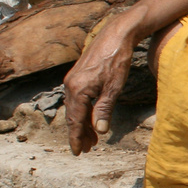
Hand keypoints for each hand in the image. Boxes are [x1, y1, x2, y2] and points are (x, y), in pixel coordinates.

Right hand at [62, 11, 139, 153]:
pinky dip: (83, 111)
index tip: (78, 152)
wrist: (115, 35)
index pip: (75, 121)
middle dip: (80, 133)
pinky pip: (77, 99)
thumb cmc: (116, 59)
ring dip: (82, 123)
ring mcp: (72, 79)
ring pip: (75, 108)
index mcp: (78, 90)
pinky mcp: (78, 75)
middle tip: (88, 149)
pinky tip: (90, 117)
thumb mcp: (113, 88)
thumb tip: (99, 130)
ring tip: (91, 138)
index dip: (76, 138)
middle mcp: (70, 85)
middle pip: (73, 116)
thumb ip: (104, 110)